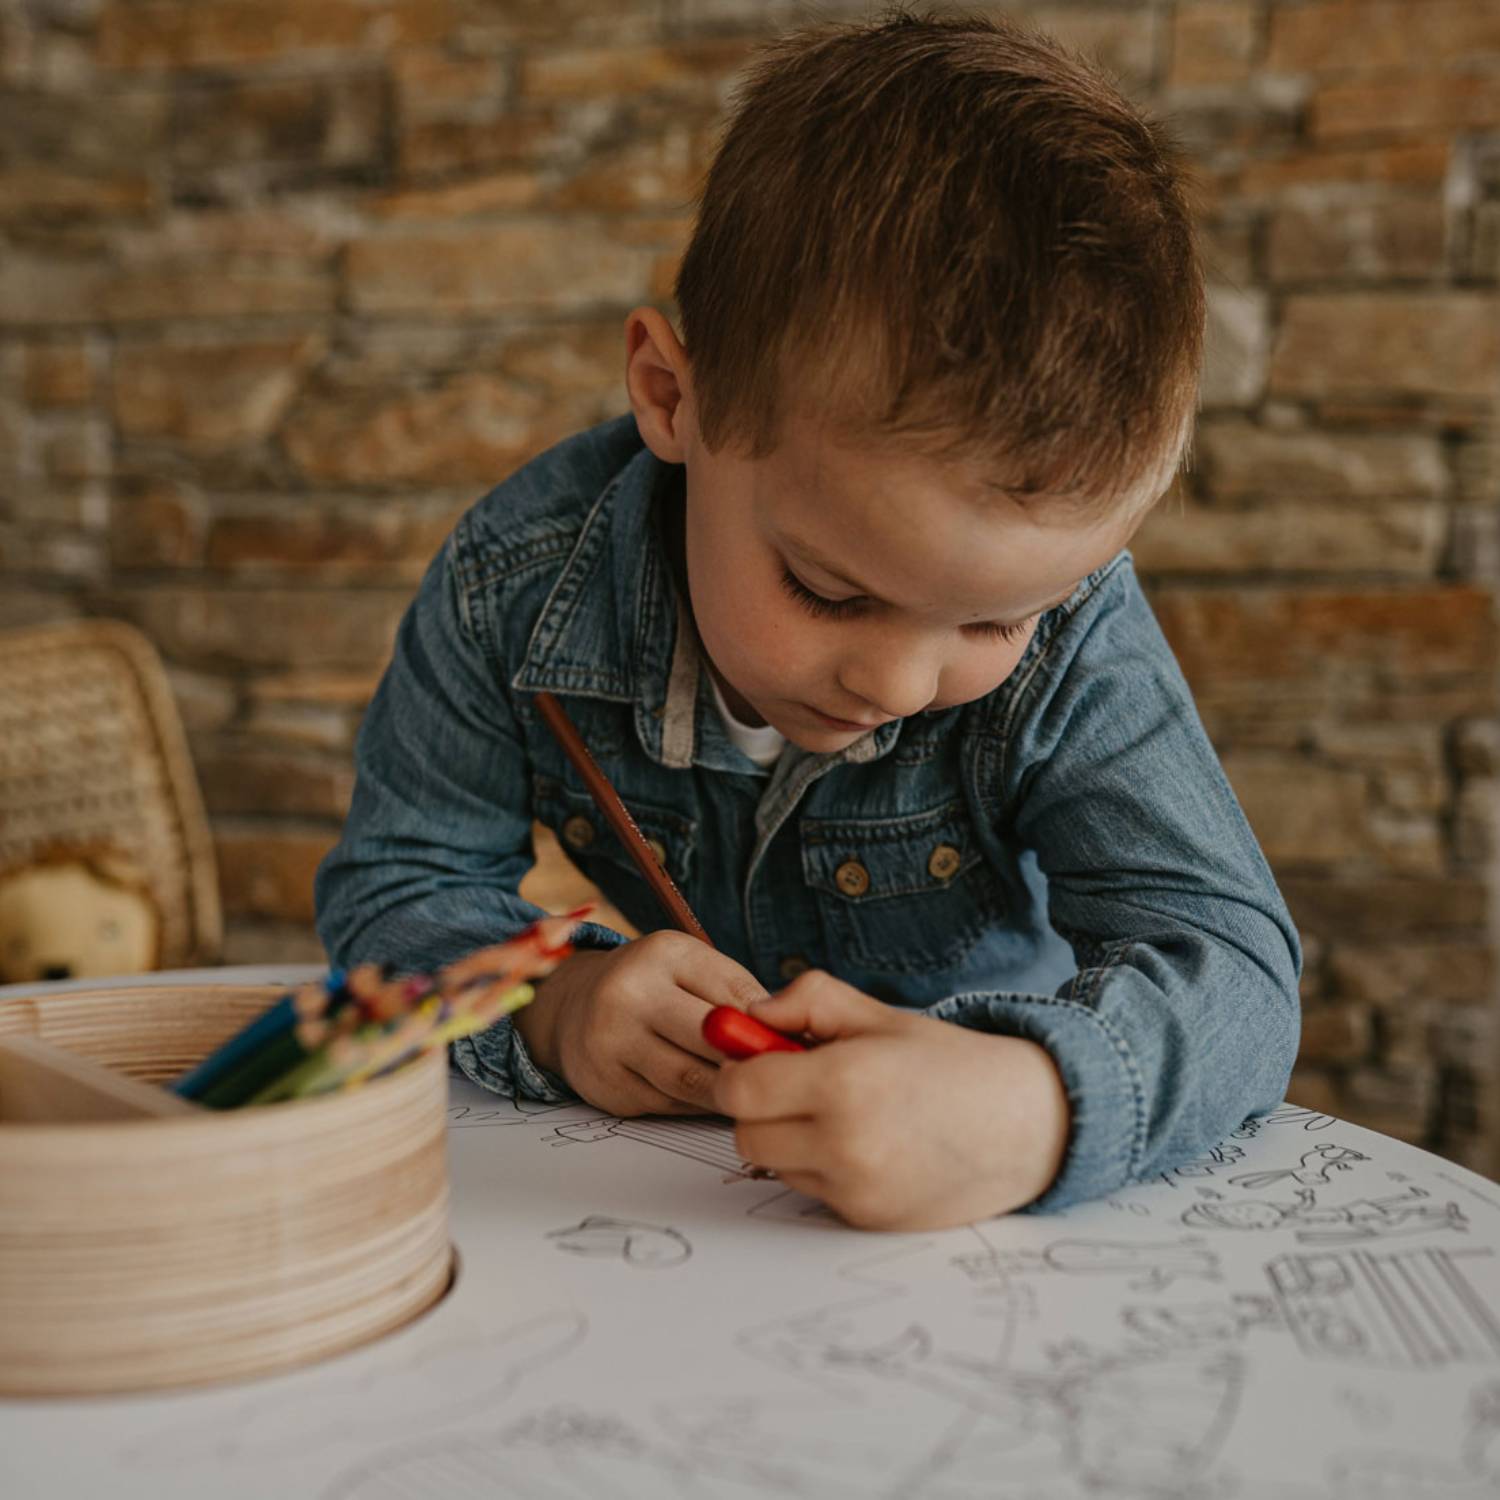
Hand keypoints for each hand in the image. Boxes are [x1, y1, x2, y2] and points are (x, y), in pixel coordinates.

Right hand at [511, 931, 768, 1115]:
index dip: (771, 1027)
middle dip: (751, 1063)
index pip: (733, 995)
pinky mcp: (605, 1085)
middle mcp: (628, 993)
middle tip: (784, 1080)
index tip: (798, 1048)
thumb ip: (738, 993)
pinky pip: (668, 1103)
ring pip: (689, 1080)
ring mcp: (610, 1041)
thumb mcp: (692, 967)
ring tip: (757, 1094)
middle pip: (709, 1041)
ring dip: (729, 1091)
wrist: (575, 1006)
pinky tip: (714, 1100)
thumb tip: (793, 1036)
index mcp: (663, 954)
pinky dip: (697, 1105)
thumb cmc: (653, 984)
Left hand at [712, 972, 1070, 1230]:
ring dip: (790, 1142)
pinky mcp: (866, 1219)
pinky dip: (823, 1170)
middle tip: (795, 1088)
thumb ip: (806, 1001)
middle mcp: (844, 1142)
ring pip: (776, 1167)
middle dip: (758, 1109)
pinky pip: (813, 1191)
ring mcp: (855, 1189)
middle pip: (746, 1136)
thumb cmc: (948, 1064)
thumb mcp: (878, 1015)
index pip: (739, 1090)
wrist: (1023, 1124)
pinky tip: (867, 1147)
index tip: (752, 1062)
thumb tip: (750, 1017)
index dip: (736, 1073)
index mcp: (842, 1080)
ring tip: (842, 1115)